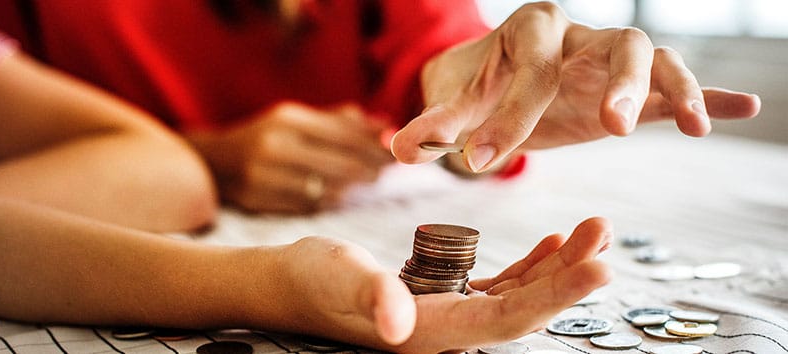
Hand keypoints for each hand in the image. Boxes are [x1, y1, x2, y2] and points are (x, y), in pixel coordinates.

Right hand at [192, 101, 392, 212]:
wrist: (215, 161)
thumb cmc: (266, 137)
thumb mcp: (296, 119)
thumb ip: (340, 121)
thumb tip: (386, 125)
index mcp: (288, 120)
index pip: (344, 134)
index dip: (375, 145)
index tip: (396, 151)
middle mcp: (275, 145)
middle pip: (340, 163)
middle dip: (371, 168)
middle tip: (389, 171)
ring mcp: (265, 175)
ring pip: (327, 188)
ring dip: (354, 187)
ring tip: (370, 181)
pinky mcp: (259, 199)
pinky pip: (308, 205)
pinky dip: (330, 200)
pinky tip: (341, 195)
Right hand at [278, 217, 611, 352]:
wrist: (291, 283)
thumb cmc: (311, 280)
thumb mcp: (339, 278)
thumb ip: (372, 297)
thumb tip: (398, 323)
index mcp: (432, 332)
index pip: (508, 319)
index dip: (557, 297)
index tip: (599, 268)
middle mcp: (449, 331)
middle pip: (526, 308)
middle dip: (570, 275)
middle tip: (604, 234)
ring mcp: (448, 315)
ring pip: (519, 296)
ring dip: (558, 267)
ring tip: (591, 232)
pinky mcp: (443, 297)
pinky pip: (499, 286)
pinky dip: (530, 266)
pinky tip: (551, 245)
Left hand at [391, 2, 760, 172]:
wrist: (496, 79)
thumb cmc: (475, 87)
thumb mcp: (453, 104)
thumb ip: (432, 125)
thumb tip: (398, 148)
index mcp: (530, 30)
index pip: (530, 71)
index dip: (507, 117)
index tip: (482, 162)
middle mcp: (577, 35)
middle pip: (615, 43)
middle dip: (617, 82)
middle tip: (611, 127)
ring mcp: (607, 58)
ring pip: (655, 58)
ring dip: (673, 88)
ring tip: (692, 126)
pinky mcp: (628, 87)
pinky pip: (675, 85)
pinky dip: (706, 95)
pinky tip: (743, 109)